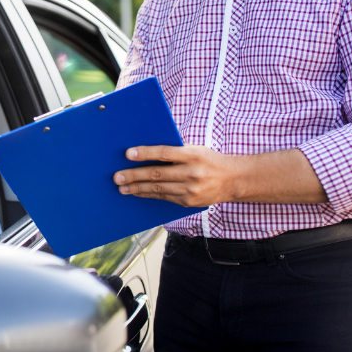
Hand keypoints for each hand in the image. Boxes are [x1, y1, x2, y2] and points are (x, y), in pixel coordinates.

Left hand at [112, 144, 236, 207]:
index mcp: (193, 155)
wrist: (233, 180)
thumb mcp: (195, 150)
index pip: (165, 153)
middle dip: (135, 175)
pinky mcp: (188, 202)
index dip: (146, 153)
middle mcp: (192, 173)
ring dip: (137, 188)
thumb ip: (175, 151)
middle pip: (158, 174)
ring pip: (158, 189)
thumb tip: (146, 152)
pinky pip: (164, 197)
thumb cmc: (209, 160)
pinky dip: (149, 194)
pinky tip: (137, 192)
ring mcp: (191, 190)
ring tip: (122, 187)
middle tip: (117, 176)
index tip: (128, 153)